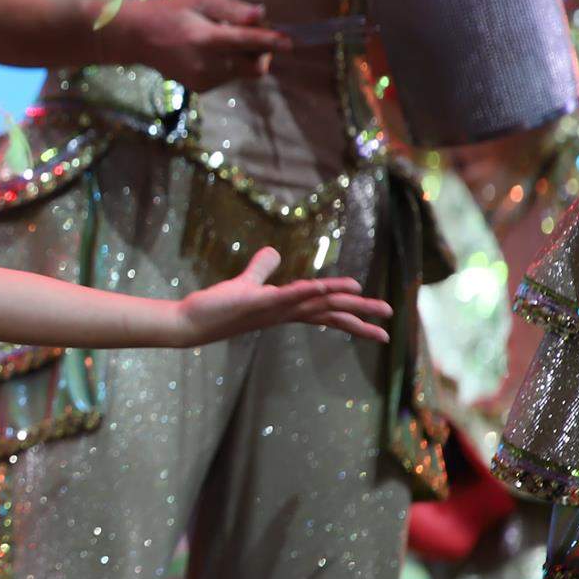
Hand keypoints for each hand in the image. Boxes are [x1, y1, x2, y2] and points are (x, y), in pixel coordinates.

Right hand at [95, 0, 290, 90]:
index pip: (248, 42)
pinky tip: (208, 52)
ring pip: (244, 72)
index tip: (290, 43)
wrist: (137, 38)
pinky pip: (230, 76)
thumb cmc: (172, 12)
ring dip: (243, 56)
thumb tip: (262, 15)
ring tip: (218, 40)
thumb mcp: (202, 0)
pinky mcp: (201, 88)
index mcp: (207, 39)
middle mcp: (207, 64)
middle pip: (255, 66)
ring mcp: (204, 80)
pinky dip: (230, 64)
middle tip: (248, 33)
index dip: (272, 42)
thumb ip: (233, 9)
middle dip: (262, 52)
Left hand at [173, 248, 391, 345]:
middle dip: (359, 318)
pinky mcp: (253, 303)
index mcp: (287, 309)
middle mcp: (283, 313)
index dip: (353, 318)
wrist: (190, 321)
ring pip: (311, 304)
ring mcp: (270, 309)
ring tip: (364, 294)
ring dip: (338, 298)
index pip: (327, 314)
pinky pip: (283, 296)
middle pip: (328, 313)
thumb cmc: (218, 306)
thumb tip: (273, 252)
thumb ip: (262, 268)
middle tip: (389, 325)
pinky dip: (302, 291)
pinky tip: (320, 286)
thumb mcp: (247, 284)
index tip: (380, 326)